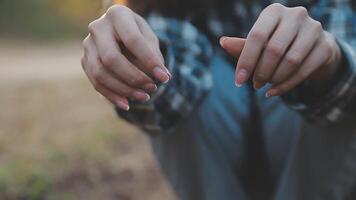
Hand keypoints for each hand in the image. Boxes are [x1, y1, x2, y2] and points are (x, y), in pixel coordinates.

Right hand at [81, 5, 170, 109]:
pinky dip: (112, 96)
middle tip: (152, 88)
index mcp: (117, 15)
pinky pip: (96, 82)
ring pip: (100, 73)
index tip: (165, 77)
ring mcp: (88, 45)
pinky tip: (127, 104)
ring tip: (144, 97)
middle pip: (111, 59)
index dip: (149, 61)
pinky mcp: (85, 61)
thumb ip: (154, 55)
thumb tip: (163, 77)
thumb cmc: (138, 34)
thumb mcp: (149, 38)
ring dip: (123, 90)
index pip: (133, 40)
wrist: (119, 32)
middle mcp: (98, 28)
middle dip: (134, 78)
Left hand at [220, 3, 341, 96]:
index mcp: (274, 11)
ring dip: (274, 79)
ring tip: (265, 85)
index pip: (257, 36)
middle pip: (274, 50)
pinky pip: (303, 71)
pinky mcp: (325, 47)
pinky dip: (286, 86)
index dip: (246, 61)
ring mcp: (314, 29)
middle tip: (254, 84)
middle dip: (261, 72)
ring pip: (290, 61)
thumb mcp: (258, 43)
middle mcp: (296, 15)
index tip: (238, 81)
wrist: (311, 46)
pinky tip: (274, 92)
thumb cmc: (277, 43)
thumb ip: (242, 45)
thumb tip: (223, 42)